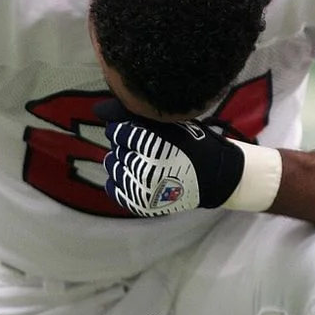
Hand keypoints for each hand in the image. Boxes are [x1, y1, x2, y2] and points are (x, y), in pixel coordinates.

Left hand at [96, 99, 244, 216]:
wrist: (215, 177)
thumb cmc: (194, 144)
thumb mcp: (172, 124)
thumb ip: (139, 117)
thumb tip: (98, 110)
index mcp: (155, 148)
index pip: (119, 132)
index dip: (122, 128)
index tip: (129, 128)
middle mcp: (146, 170)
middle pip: (117, 149)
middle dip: (125, 144)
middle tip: (141, 145)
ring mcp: (143, 191)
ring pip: (114, 168)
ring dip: (121, 160)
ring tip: (138, 158)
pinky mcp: (141, 204)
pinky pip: (115, 189)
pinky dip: (117, 180)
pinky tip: (130, 173)